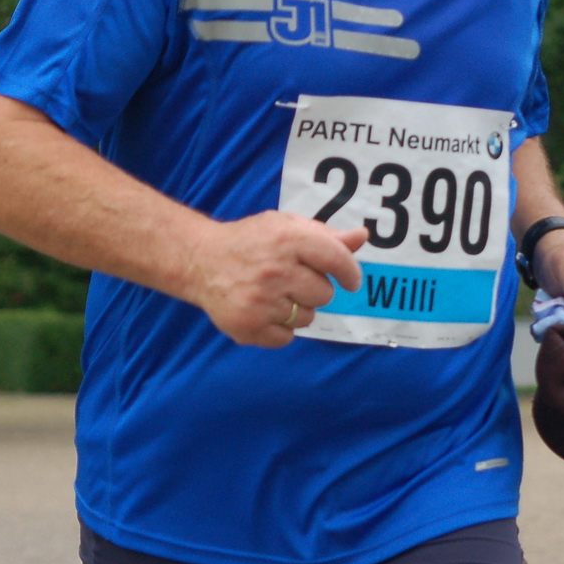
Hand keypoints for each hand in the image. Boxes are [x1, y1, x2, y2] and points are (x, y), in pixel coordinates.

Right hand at [181, 211, 366, 347]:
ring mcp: (261, 300)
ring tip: (274, 293)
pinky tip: (264, 310)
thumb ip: (326, 235)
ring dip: (298, 309)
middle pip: (325, 294)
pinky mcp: (248, 326)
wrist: (201, 260)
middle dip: (315, 289)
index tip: (351, 281)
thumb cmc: (251, 242)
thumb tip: (362, 236)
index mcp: (287, 239)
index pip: (336, 259)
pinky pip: (287, 337)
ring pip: (308, 318)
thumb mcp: (286, 226)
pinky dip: (280, 328)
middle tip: (292, 279)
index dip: (350, 272)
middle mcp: (275, 270)